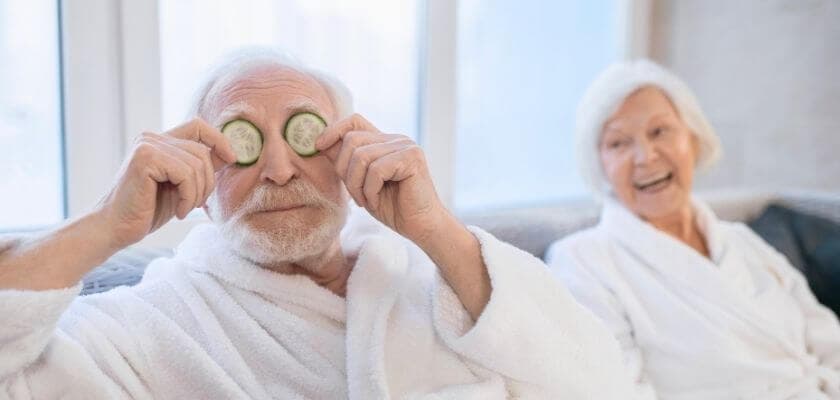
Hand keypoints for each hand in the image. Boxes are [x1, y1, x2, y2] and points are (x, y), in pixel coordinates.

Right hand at [96, 118, 236, 249]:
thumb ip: (200, 167)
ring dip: (197, 194)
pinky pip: (186, 174)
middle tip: (194, 204)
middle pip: (202, 151)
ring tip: (183, 209)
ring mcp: (147, 146)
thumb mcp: (182, 185)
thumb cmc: (148, 210)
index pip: (198, 126)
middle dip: (207, 182)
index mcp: (160, 141)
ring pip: (197, 165)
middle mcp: (152, 138)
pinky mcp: (145, 159)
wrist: (116, 229)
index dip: (219, 139)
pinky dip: (188, 197)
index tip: (232, 159)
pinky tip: (178, 211)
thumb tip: (229, 154)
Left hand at [315, 114, 448, 245]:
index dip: (333, 130)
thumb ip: (345, 162)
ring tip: (366, 200)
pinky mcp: (412, 158)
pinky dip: (370, 190)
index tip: (318, 146)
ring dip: (357, 185)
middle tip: (355, 195)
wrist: (421, 227)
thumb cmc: (393, 208)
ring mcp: (405, 146)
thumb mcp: (360, 183)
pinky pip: (376, 169)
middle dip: (344, 170)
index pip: (354, 121)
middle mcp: (395, 139)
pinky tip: (377, 200)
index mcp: (384, 142)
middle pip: (352, 140)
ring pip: (361, 156)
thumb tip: (318, 143)